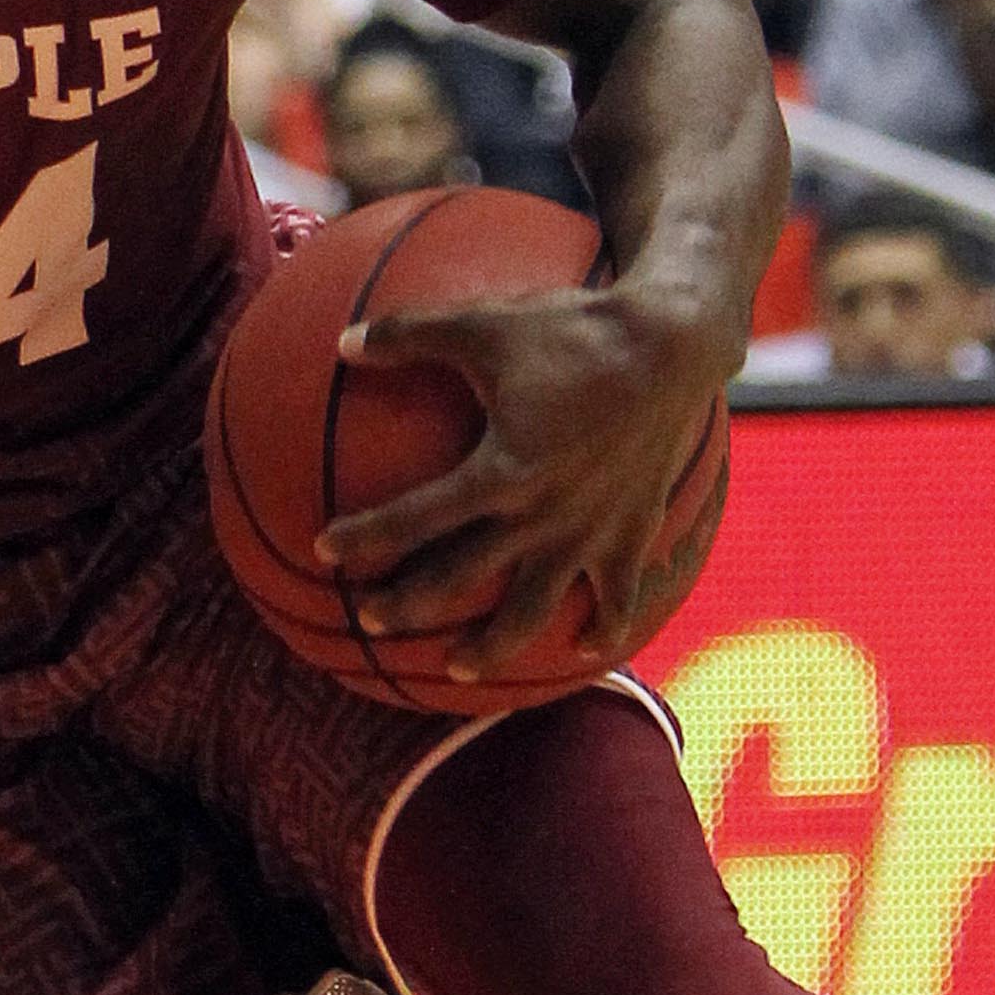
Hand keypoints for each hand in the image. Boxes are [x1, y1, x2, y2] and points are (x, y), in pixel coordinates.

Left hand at [316, 273, 731, 680]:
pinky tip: (584, 647)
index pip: (416, 518)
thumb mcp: (482, 324)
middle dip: (408, 605)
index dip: (365, 536)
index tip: (323, 550)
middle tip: (368, 620)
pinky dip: (603, 630)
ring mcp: (589, 534)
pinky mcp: (631, 536)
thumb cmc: (573, 330)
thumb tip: (339, 342)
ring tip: (459, 670)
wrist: (671, 346)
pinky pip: (617, 601)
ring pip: (532, 611)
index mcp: (500, 472)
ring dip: (492, 648)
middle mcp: (541, 517)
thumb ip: (407, 334)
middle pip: (460, 579)